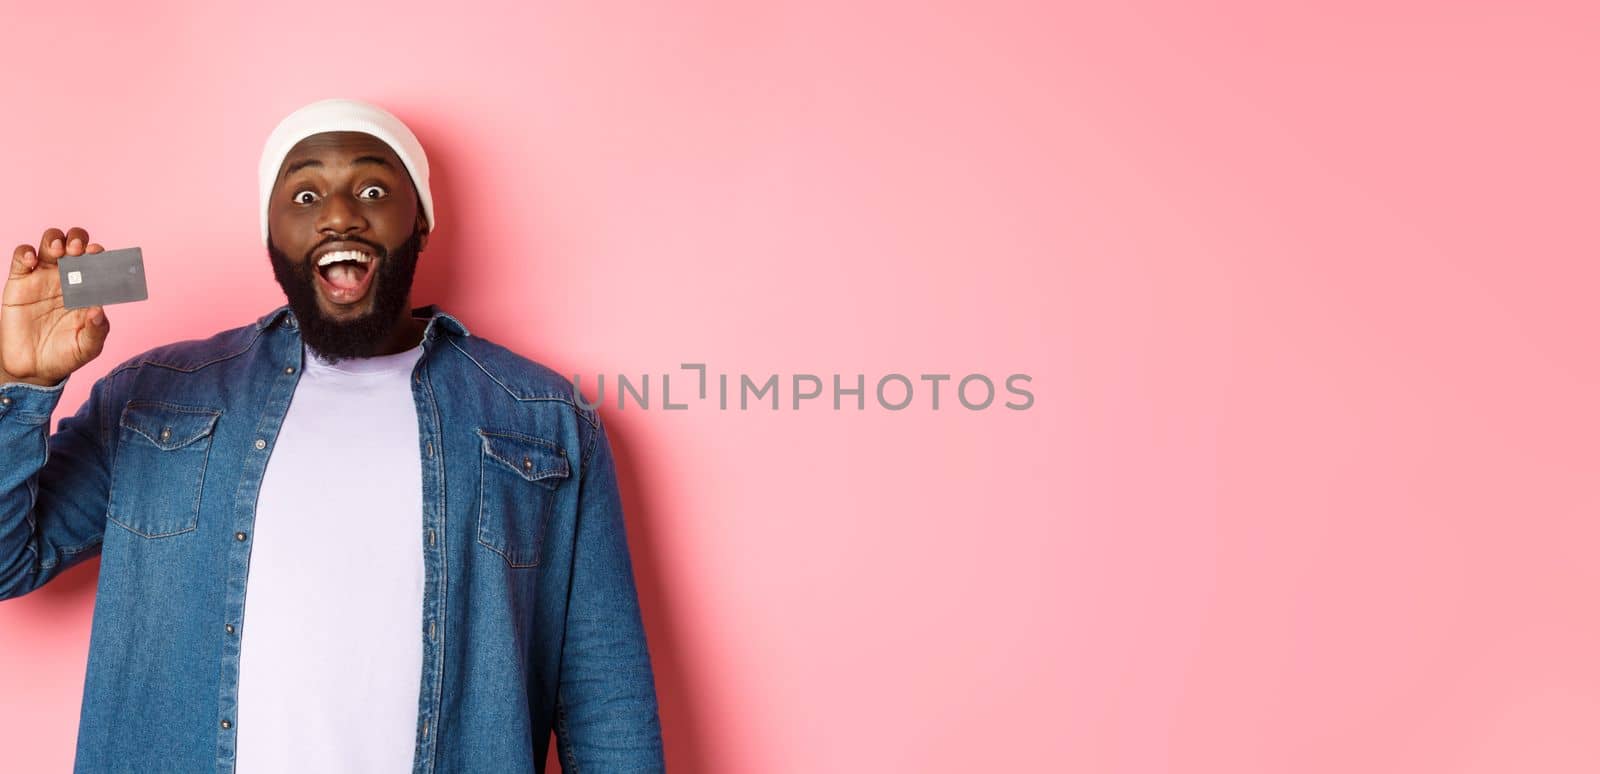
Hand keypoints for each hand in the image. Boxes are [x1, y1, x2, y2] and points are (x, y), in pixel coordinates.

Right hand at [2, 227, 110, 386]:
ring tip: (59, 250)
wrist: (33, 368)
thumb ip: (97, 330)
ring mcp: (43, 277)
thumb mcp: (87, 347)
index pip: (97, 262)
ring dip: (55, 240)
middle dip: (78, 239)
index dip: (100, 254)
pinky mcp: (20, 282)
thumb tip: (100, 310)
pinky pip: (22, 257)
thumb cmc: (66, 355)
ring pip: (49, 243)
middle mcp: (68, 278)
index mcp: (89, 289)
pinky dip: (26, 252)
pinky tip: (32, 261)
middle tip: (78, 250)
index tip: (99, 255)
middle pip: (74, 244)